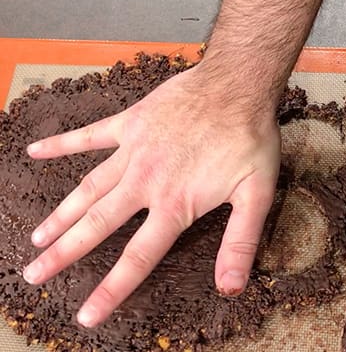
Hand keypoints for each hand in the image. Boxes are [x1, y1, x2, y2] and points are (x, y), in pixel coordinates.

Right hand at [22, 65, 280, 327]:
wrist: (237, 84)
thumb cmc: (249, 138)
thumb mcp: (256, 195)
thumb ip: (240, 242)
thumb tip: (230, 288)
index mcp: (175, 204)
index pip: (138, 257)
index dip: (112, 289)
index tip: (86, 315)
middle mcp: (146, 182)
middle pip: (96, 225)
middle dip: (64, 253)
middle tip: (34, 274)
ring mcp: (134, 150)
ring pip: (88, 188)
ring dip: (61, 214)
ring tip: (37, 236)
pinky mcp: (130, 123)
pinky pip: (90, 135)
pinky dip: (62, 144)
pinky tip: (35, 150)